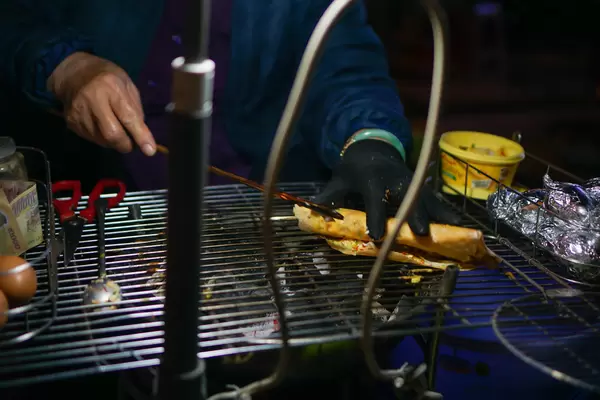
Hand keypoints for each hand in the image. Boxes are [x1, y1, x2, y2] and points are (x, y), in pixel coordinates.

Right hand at [47, 52, 155, 155]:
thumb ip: (136, 109)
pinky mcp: (71, 122)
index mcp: (111, 87)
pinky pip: (92, 139)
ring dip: (114, 142)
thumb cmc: (108, 79)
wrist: (73, 74)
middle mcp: (93, 99)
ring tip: (116, 130)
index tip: (150, 150)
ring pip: (102, 140)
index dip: (140, 135)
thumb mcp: (127, 86)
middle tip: (131, 144)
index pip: (128, 116)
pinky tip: (103, 126)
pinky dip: (103, 139)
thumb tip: (142, 136)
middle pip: (112, 134)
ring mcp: (79, 112)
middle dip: (126, 144)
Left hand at [314, 139, 460, 239]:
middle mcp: (395, 178)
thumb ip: (328, 196)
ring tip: (455, 232)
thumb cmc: (353, 168)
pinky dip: (448, 213)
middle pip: (407, 196)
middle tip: (421, 233)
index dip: (376, 216)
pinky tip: (461, 227)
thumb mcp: (338, 180)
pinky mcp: (421, 186)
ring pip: (427, 198)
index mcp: (372, 178)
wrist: (372, 146)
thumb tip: (310, 212)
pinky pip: (436, 200)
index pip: (374, 198)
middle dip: (414, 214)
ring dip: (439, 215)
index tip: (377, 235)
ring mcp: (411, 181)